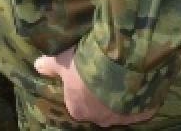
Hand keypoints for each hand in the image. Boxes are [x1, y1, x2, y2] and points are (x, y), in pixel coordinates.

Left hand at [33, 47, 154, 125]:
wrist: (119, 62)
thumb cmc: (84, 63)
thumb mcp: (62, 60)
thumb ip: (49, 65)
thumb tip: (37, 65)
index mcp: (78, 110)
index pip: (76, 104)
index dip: (80, 90)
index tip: (84, 76)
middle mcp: (100, 119)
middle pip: (99, 109)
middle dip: (101, 94)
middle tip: (105, 73)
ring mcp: (123, 118)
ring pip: (120, 109)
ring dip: (121, 95)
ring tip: (123, 75)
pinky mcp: (143, 113)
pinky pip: (141, 107)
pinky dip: (141, 97)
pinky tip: (140, 82)